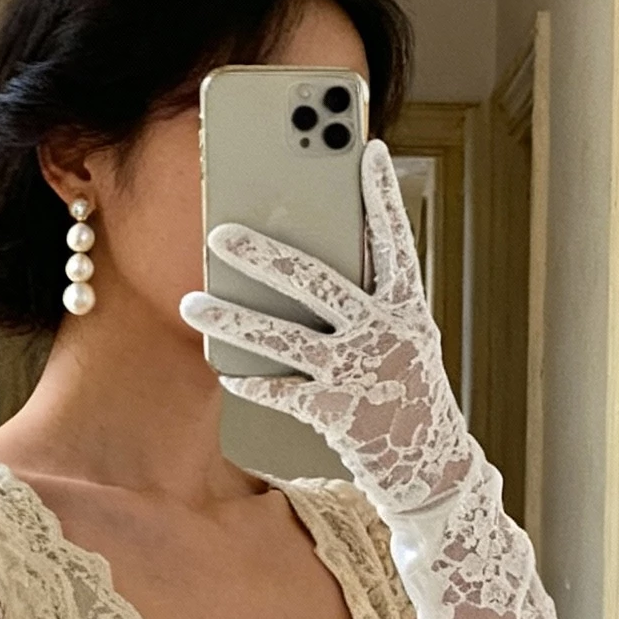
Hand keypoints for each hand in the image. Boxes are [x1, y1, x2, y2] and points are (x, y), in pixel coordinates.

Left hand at [178, 138, 471, 517]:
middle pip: (316, 283)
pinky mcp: (335, 413)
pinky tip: (223, 367)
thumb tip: (305, 260)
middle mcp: (384, 334)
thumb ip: (364, 299)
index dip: (382, 196)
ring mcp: (357, 374)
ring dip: (232, 318)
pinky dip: (250, 379)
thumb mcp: (399, 337)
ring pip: (283, 338)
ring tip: (191, 301)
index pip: (393, 241)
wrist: (428, 468)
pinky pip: (280, 391)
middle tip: (220, 231)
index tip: (369, 150)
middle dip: (264, 255)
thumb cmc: (403, 390)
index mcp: (406, 307)